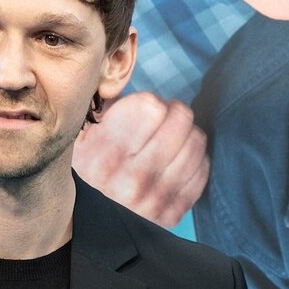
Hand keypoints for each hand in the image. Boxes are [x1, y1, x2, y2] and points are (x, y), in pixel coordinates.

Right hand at [73, 92, 209, 227]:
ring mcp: (153, 202)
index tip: (143, 114)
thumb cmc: (93, 162)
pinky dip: (193, 163)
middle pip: (180, 119)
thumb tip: (131, 70)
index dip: (150, 104)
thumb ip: (108, 104)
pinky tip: (175, 165)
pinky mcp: (171, 215)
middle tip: (161, 124)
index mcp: (103, 156)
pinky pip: (202, 171)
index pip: (152, 106)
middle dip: (173, 115)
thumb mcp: (86, 133)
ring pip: (196, 142)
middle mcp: (128, 182)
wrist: (90, 218)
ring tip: (169, 144)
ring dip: (186, 137)